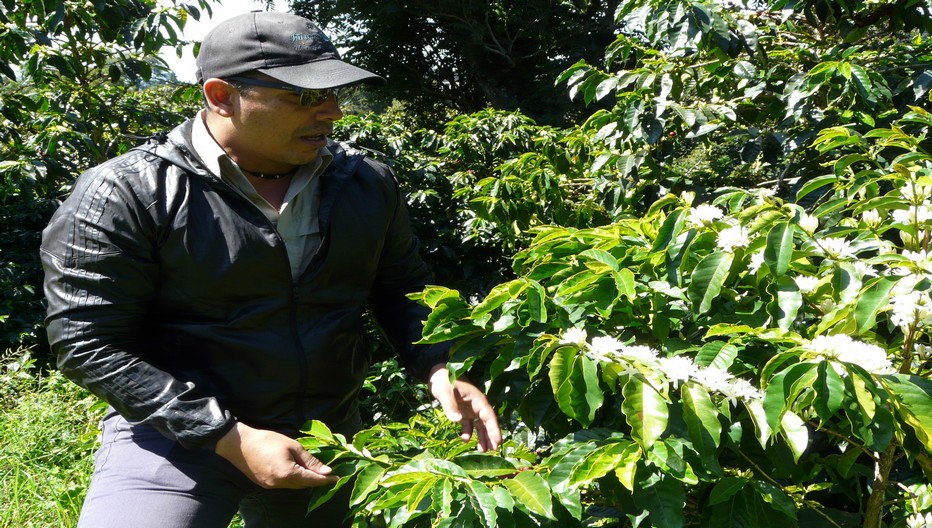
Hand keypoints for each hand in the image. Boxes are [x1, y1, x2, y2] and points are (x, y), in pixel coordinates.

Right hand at [214, 421, 337, 488]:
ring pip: (294, 487)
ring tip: (315, 472)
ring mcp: (271, 486)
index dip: (326, 480)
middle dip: (317, 480)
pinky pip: (284, 485)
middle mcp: (280, 484)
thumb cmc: (268, 440)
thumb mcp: (292, 446)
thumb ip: (310, 460)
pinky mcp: (265, 485)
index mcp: (288, 474)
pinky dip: (294, 480)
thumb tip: (326, 471)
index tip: (338, 478)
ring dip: (305, 481)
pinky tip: (297, 472)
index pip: (312, 480)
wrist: (240, 444)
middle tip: (328, 474)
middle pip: (304, 486)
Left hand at [428, 365, 501, 451]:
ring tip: (483, 450)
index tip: (498, 440)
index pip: (489, 415)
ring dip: (481, 437)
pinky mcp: (463, 412)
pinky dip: (468, 433)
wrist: (436, 374)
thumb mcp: (445, 392)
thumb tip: (457, 421)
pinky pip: (468, 425)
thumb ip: (450, 406)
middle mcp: (476, 405)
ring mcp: (470, 409)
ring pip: (479, 425)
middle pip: (487, 422)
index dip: (494, 428)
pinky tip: (465, 440)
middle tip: (494, 449)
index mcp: (477, 399)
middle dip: (491, 435)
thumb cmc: (443, 380)